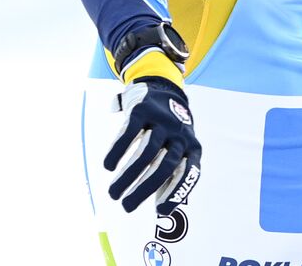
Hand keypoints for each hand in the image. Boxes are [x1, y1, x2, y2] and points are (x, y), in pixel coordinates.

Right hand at [105, 77, 203, 215]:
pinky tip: (108, 166)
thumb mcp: (179, 149)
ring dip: (128, 175)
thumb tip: (161, 210)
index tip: (160, 212)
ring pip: (146, 152)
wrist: (164, 89)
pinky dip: (118, 150)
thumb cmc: (170, 132)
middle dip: (144, 189)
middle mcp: (180, 134)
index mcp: (193, 147)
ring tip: (113, 192)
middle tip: (126, 206)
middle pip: (164, 166)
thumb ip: (172, 175)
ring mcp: (162, 121)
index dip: (176, 193)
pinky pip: (130, 132)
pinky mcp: (144, 110)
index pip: (190, 173)